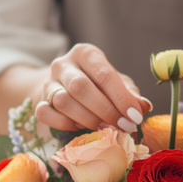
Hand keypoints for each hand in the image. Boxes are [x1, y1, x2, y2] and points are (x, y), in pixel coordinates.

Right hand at [35, 43, 149, 132]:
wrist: (66, 86)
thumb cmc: (98, 85)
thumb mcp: (118, 83)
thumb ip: (130, 93)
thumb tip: (143, 106)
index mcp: (85, 53)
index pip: (104, 74)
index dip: (121, 98)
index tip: (135, 116)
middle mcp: (63, 64)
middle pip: (81, 88)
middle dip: (105, 111)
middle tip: (123, 126)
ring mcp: (48, 82)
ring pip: (63, 102)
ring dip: (87, 119)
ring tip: (104, 128)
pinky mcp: (39, 100)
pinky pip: (45, 114)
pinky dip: (65, 124)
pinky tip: (80, 127)